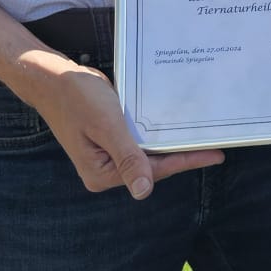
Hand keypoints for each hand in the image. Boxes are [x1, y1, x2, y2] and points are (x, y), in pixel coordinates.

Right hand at [27, 63, 222, 197]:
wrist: (52, 78)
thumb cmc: (76, 98)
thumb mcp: (106, 125)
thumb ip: (127, 157)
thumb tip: (144, 191)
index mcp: (102, 173)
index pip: (154, 170)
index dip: (186, 161)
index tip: (215, 155)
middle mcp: (106, 169)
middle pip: (154, 164)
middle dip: (182, 153)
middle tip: (218, 145)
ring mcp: (109, 155)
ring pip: (149, 152)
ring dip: (172, 143)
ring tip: (204, 137)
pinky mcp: (111, 140)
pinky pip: (140, 140)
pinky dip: (157, 133)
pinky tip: (176, 126)